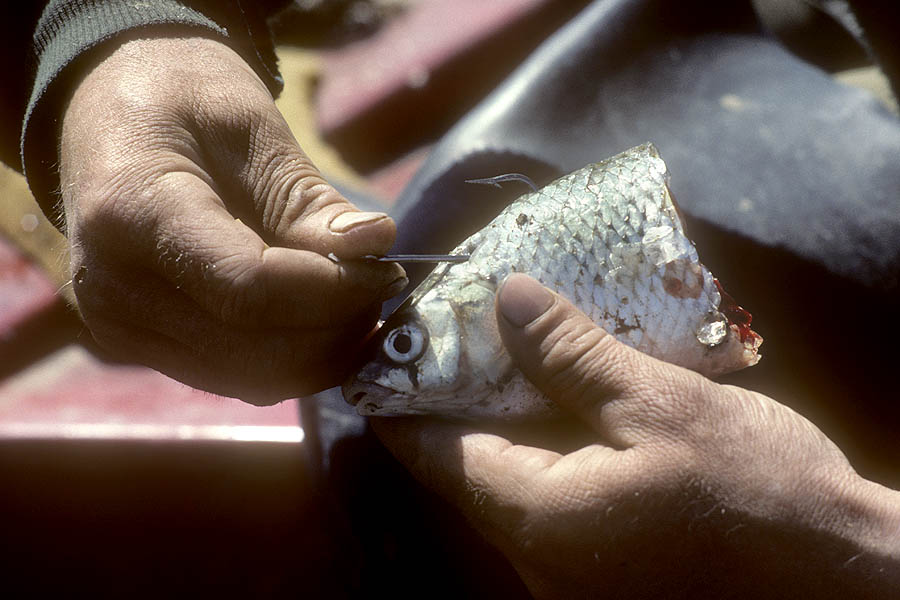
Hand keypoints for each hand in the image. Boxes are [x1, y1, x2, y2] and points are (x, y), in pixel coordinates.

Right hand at [59, 35, 404, 402]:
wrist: (108, 115)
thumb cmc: (181, 103)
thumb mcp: (250, 128)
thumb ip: (308, 200)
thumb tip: (377, 245)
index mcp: (132, 214)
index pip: (248, 288)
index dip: (333, 292)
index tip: (386, 272)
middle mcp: (113, 287)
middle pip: (252, 350)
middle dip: (335, 329)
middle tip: (379, 287)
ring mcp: (119, 326)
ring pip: (247, 379)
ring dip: (319, 353)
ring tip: (355, 302)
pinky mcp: (138, 345)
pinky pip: (232, 378)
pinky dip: (289, 360)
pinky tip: (319, 319)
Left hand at [374, 274, 899, 598]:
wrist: (842, 575)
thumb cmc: (758, 493)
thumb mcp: (659, 405)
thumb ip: (571, 355)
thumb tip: (504, 298)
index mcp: (536, 519)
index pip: (432, 455)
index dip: (401, 402)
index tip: (387, 356)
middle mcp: (538, 560)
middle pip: (467, 470)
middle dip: (459, 402)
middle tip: (462, 335)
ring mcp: (571, 573)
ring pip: (511, 486)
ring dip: (508, 422)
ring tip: (515, 354)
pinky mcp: (606, 570)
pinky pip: (553, 504)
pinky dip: (548, 451)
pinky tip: (570, 404)